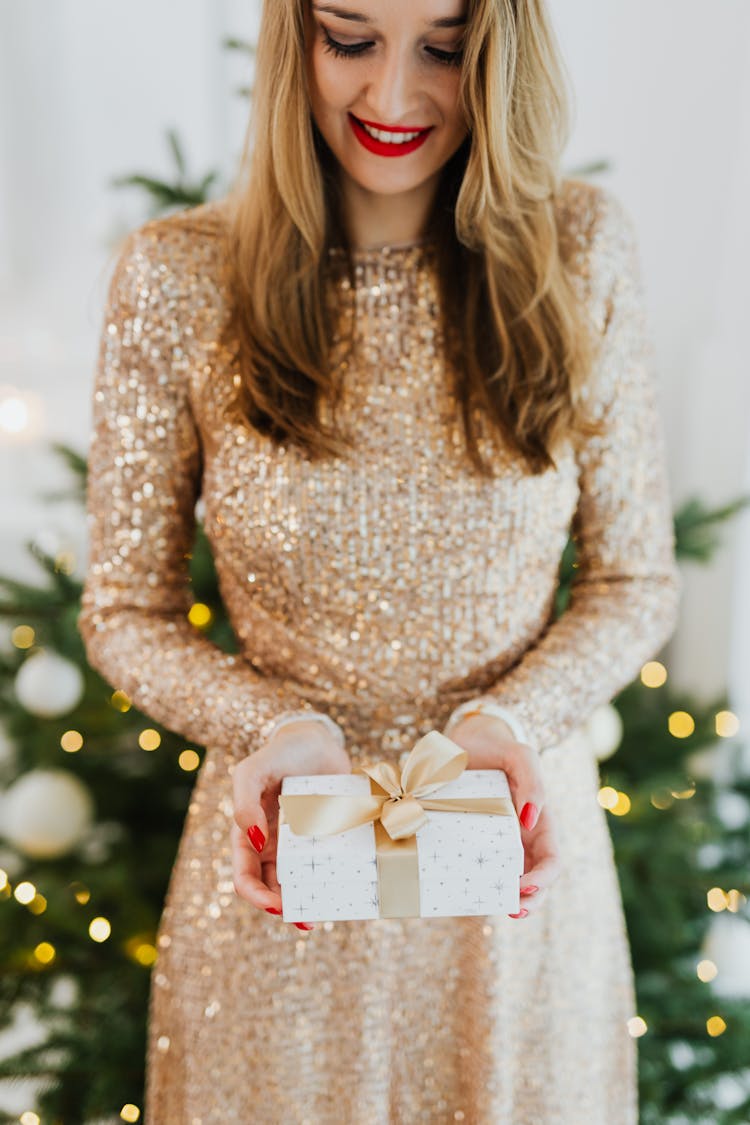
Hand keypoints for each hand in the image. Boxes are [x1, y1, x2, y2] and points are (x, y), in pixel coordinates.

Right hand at [231, 719, 351, 928]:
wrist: (317, 739)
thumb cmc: (279, 753)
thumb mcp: (252, 771)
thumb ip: (244, 802)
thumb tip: (252, 841)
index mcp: (249, 835)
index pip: (245, 877)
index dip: (256, 897)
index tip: (276, 905)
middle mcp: (273, 846)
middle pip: (273, 889)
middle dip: (285, 908)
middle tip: (306, 919)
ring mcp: (300, 844)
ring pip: (299, 883)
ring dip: (307, 903)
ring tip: (322, 916)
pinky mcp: (326, 838)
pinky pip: (325, 866)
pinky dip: (329, 882)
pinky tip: (342, 892)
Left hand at [444, 713, 561, 919]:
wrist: (467, 742)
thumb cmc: (499, 747)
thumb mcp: (520, 755)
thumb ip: (532, 781)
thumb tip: (530, 818)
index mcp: (541, 822)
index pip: (552, 860)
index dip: (544, 878)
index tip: (524, 886)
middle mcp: (524, 838)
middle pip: (537, 881)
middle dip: (530, 901)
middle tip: (512, 910)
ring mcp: (501, 844)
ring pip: (511, 882)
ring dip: (508, 900)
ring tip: (494, 908)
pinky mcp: (477, 843)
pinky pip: (484, 869)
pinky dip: (482, 885)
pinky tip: (469, 894)